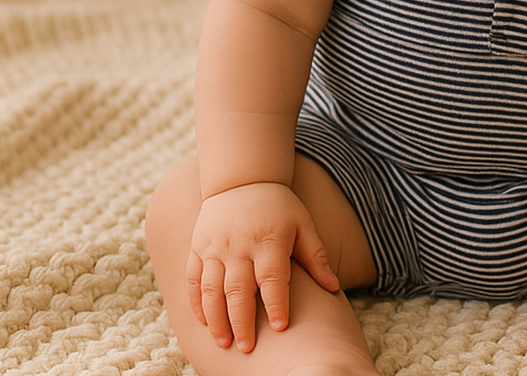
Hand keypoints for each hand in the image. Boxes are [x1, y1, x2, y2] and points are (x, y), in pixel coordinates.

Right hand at [186, 182, 340, 352]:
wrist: (243, 178)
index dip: (277, 303)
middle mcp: (240, 245)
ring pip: (212, 289)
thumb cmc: (279, 206)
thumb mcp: (303, 224)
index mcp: (269, 239)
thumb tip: (333, 288)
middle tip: (247, 347)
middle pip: (239, 289)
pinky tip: (203, 323)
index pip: (272, 277)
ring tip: (224, 342)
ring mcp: (215, 247)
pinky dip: (196, 303)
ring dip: (216, 318)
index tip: (281, 327)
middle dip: (242, 321)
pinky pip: (193, 279)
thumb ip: (315, 256)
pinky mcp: (198, 248)